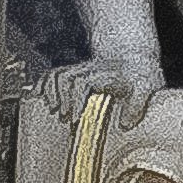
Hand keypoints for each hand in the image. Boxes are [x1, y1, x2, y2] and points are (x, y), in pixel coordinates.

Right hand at [41, 52, 165, 125]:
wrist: (134, 57)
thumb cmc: (141, 76)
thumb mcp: (146, 88)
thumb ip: (137, 106)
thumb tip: (124, 124)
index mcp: (106, 73)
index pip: (83, 82)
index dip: (76, 100)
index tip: (76, 117)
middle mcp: (91, 69)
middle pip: (67, 77)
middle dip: (62, 99)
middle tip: (64, 118)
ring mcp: (81, 69)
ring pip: (58, 74)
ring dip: (52, 92)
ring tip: (54, 111)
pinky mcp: (75, 72)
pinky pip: (53, 73)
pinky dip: (43, 83)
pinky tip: (36, 95)